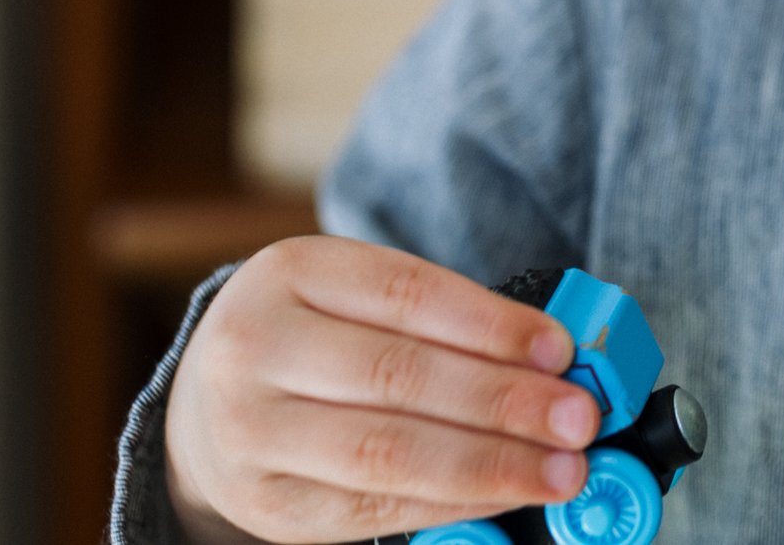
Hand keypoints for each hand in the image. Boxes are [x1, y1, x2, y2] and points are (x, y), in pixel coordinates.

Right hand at [164, 236, 601, 544]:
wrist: (206, 406)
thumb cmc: (315, 336)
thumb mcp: (357, 294)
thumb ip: (444, 317)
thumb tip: (554, 357)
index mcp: (291, 271)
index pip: (405, 293)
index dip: (491, 324)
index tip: (561, 349)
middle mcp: (255, 348)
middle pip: (397, 377)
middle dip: (502, 402)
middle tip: (578, 416)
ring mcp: (250, 433)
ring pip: (386, 453)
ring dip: (490, 464)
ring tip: (560, 467)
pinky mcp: (267, 506)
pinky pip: (372, 511)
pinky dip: (452, 504)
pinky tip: (505, 492)